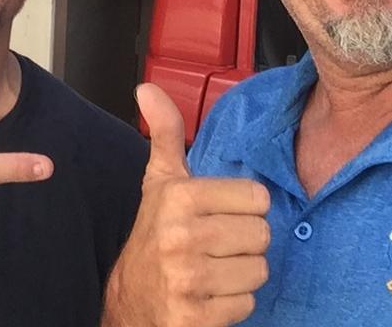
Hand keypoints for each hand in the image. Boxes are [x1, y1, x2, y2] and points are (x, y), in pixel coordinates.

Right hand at [103, 84, 269, 326]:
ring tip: (214, 268)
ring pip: (258, 271)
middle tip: (218, 243)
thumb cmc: (154, 234)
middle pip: (262, 235)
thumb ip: (165, 131)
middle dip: (244, 241)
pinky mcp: (195, 319)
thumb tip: (146, 87)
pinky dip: (233, 303)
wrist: (129, 300)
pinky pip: (246, 305)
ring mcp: (188, 281)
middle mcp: (182, 237)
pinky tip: (209, 295)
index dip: (244, 206)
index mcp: (179, 196)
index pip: (257, 197)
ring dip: (241, 273)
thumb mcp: (160, 180)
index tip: (221, 212)